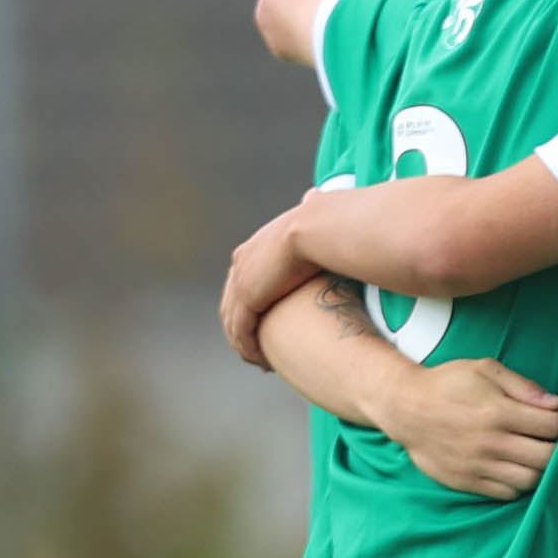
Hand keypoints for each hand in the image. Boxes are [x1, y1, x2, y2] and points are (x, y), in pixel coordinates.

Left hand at [221, 207, 317, 366]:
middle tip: (257, 348)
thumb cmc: (326, 224)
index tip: (266, 322)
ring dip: (244, 343)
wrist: (317, 229)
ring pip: (233, 321)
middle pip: (232, 303)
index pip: (245, 281)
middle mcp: (241, 264)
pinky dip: (248, 347)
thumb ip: (309, 210)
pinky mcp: (246, 299)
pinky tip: (260, 360)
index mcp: (253, 249)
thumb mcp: (311, 215)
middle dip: (242, 328)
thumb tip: (314, 196)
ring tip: (260, 360)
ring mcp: (240, 282)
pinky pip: (242, 331)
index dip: (252, 304)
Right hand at [389, 355, 557, 500]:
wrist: (404, 407)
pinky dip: (518, 484)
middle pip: (547, 458)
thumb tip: (557, 404)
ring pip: (530, 480)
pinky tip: (517, 467)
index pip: (552, 427)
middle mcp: (490, 442)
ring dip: (541, 469)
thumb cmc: (448, 384)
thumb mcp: (485, 370)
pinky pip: (506, 493)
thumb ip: (523, 386)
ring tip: (538, 456)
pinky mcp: (467, 481)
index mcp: (498, 412)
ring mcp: (478, 465)